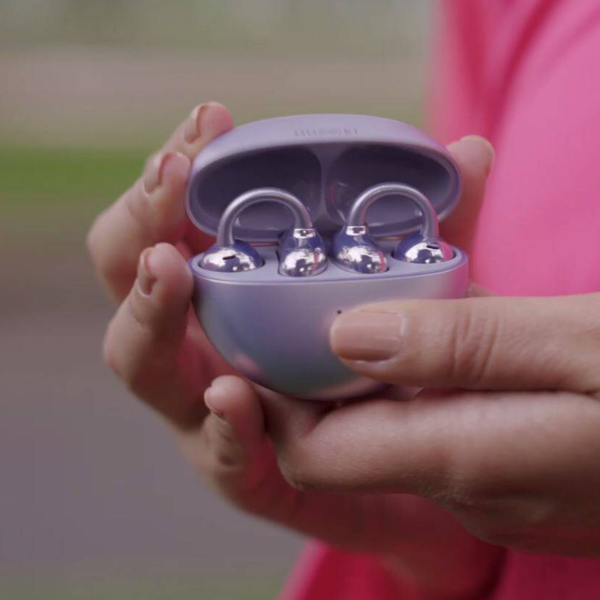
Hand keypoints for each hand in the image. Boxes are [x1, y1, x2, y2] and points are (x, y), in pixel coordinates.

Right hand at [86, 103, 502, 599]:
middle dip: (141, 219)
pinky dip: (223, 424)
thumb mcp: (416, 288)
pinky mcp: (250, 478)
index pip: (168, 214)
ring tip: (170, 267)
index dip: (176, 165)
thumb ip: (439, 227)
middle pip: (125, 275)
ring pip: (143, 364)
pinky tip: (232, 395)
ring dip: (150, 311)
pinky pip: (220, 454)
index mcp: (221, 287)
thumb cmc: (397, 368)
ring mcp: (209, 413)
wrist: (425, 479)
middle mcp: (197, 343)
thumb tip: (473, 149)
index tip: (211, 119)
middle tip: (173, 174)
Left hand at [263, 292, 599, 599]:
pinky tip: (467, 325)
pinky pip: (467, 440)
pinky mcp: (562, 491)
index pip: (322, 447)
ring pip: (412, 439)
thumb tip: (350, 335)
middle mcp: (489, 497)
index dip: (275, 383)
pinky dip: (443, 385)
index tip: (268, 299)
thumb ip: (472, 344)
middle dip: (319, 369)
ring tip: (387, 276)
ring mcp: (527, 502)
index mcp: (484, 459)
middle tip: (326, 267)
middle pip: (357, 446)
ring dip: (383, 370)